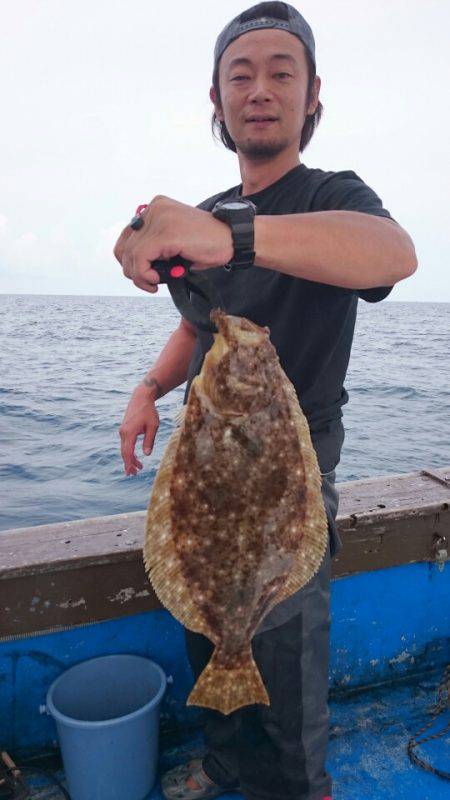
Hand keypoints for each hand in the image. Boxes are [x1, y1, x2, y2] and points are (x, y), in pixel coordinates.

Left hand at [113, 195, 232, 292]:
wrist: (233, 238)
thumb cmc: (208, 243)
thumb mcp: (175, 241)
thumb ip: (155, 245)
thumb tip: (135, 265)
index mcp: (156, 207)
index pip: (127, 236)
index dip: (129, 259)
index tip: (141, 273)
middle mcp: (155, 209)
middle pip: (125, 246)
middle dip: (133, 271)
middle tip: (148, 282)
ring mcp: (160, 219)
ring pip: (131, 254)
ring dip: (139, 276)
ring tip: (154, 283)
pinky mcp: (166, 234)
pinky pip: (142, 258)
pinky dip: (145, 274)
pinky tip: (157, 280)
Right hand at [119, 384, 159, 475]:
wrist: (141, 397)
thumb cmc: (149, 411)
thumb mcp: (153, 426)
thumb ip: (149, 440)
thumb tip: (146, 454)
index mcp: (129, 432)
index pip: (127, 452)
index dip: (129, 463)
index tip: (133, 472)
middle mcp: (123, 432)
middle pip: (124, 452)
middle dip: (129, 464)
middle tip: (134, 474)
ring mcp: (122, 430)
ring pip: (124, 448)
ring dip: (130, 458)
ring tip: (138, 467)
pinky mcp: (124, 429)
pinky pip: (125, 443)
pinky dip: (129, 451)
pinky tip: (136, 456)